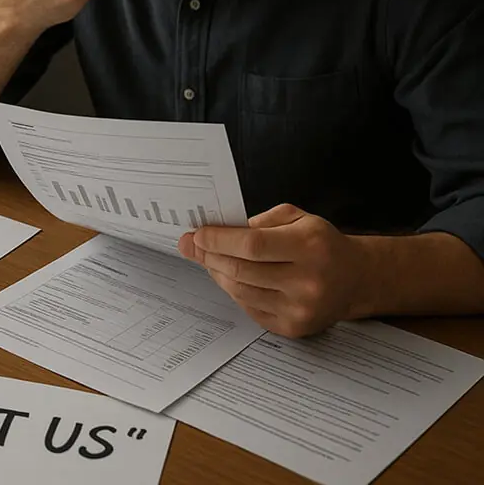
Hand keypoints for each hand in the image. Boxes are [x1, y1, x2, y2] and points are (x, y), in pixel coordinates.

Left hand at [178, 204, 374, 337]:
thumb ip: (260, 221)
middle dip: (209, 256)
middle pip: (241, 270)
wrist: (355, 279)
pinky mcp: (294, 328)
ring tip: (208, 260)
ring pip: (240, 291)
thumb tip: (218, 233)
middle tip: (191, 246)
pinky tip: (228, 277)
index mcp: (309, 247)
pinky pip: (249, 308)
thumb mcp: (298, 218)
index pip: (252, 245)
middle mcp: (307, 281)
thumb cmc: (322, 244)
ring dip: (217, 274)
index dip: (218, 241)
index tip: (197, 235)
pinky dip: (234, 291)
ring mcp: (300, 309)